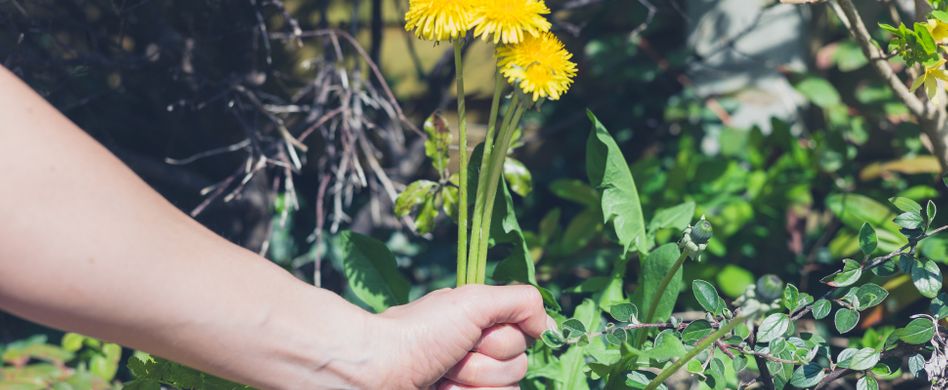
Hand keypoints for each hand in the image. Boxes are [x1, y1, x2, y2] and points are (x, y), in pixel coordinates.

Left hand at [365, 284, 552, 388]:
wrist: (377, 371)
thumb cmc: (420, 331)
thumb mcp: (474, 300)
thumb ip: (521, 301)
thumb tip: (548, 326)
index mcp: (482, 326)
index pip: (525, 339)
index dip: (504, 338)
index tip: (478, 332)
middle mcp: (478, 355)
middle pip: (518, 369)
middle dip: (485, 363)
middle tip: (453, 355)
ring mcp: (469, 384)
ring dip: (471, 384)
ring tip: (440, 375)